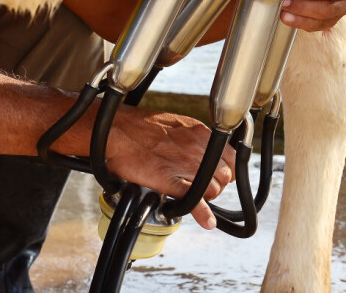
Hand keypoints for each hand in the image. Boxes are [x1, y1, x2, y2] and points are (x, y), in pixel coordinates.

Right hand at [105, 105, 235, 229]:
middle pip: (224, 177)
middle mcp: (197, 148)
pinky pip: (194, 199)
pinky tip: (206, 221)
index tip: (217, 176)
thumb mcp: (176, 124)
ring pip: (213, 189)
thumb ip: (193, 139)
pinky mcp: (170, 180)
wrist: (114, 131)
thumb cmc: (138, 127)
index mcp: (200, 133)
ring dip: (205, 197)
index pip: (232, 159)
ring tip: (190, 196)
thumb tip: (201, 151)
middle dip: (215, 185)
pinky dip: (202, 213)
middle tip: (200, 188)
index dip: (225, 171)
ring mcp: (185, 165)